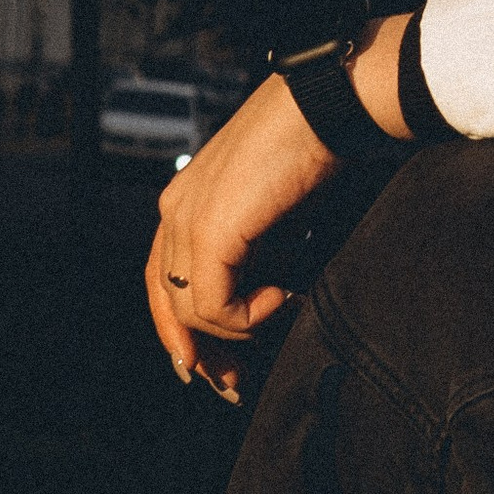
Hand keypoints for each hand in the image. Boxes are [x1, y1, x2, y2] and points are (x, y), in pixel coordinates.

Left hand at [147, 77, 338, 394]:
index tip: (214, 368)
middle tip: (233, 386)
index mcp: (185, 202)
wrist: (326, 108)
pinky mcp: (210, 233)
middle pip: (168, 304)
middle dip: (201, 351)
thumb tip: (264, 296)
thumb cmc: (314, 148)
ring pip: (191, 311)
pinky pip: (213, 305)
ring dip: (240, 329)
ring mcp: (187, 221)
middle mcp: (175, 211)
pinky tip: (285, 295)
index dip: (185, 330)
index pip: (166, 283)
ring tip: (283, 309)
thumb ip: (256, 249)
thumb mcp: (274, 209)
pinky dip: (249, 315)